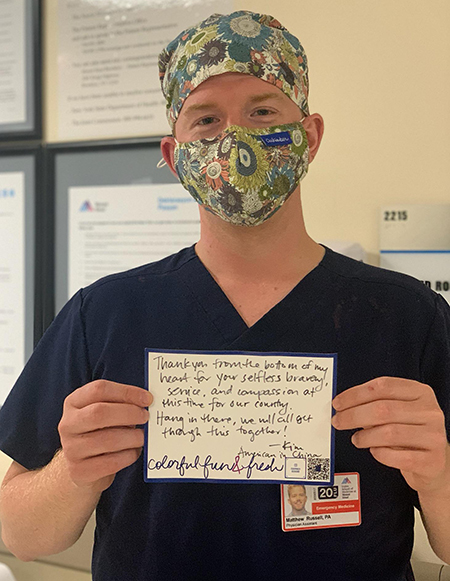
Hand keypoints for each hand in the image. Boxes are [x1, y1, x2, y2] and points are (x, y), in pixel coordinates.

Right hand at [58, 380, 151, 491]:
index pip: (99, 389)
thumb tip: (147, 402)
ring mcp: (71, 449)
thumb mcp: (106, 412)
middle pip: (99, 412)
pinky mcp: (79, 471)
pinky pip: (111, 462)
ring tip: (142, 436)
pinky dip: (129, 456)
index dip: (126, 392)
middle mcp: (68, 424)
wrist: (82, 466)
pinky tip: (134, 451)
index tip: (148, 398)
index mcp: (74, 402)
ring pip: (107, 440)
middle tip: (146, 417)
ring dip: (132, 437)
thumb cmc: (101, 431)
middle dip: (129, 413)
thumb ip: (123, 404)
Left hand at [331, 377, 447, 493]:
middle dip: (353, 415)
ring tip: (356, 439)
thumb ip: (375, 405)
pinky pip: (399, 457)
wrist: (433, 462)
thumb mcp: (398, 411)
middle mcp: (430, 411)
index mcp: (420, 392)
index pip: (383, 386)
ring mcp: (433, 436)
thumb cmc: (409, 432)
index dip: (356, 394)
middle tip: (338, 422)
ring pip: (389, 433)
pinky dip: (380, 454)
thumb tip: (343, 406)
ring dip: (365, 436)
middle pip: (383, 409)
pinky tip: (374, 450)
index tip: (338, 403)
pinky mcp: (432, 460)